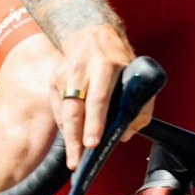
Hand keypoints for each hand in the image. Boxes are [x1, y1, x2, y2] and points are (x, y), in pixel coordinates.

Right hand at [49, 24, 137, 170]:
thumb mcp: (137, 73)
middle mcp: (82, 68)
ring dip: (69, 137)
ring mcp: (64, 73)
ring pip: (64, 111)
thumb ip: (140, 105)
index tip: (93, 144)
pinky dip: (64, 126)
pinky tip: (72, 138)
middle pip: (75, 108)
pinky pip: (58, 109)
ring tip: (74, 159)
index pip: (99, 98)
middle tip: (77, 161)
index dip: (95, 123)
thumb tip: (126, 134)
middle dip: (75, 137)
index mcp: (106, 65)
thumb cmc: (118, 58)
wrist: (91, 32)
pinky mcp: (54, 78)